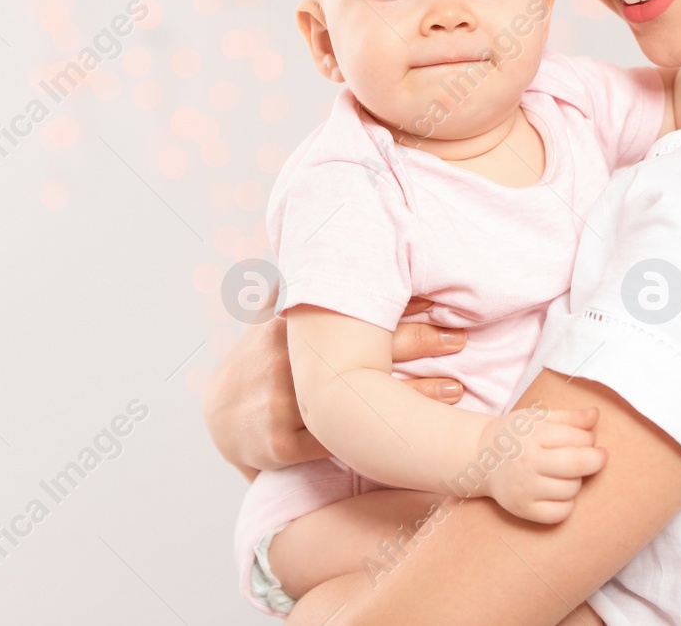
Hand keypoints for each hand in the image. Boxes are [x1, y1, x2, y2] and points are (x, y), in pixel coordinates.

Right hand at [202, 295, 468, 476]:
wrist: (219, 418)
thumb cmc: (261, 361)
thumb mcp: (273, 320)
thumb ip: (300, 289)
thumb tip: (318, 236)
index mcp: (290, 326)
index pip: (355, 310)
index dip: (400, 304)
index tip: (440, 297)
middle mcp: (286, 360)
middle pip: (362, 348)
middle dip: (418, 341)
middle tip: (461, 338)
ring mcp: (281, 402)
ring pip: (358, 400)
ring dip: (413, 395)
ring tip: (457, 388)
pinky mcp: (280, 444)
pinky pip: (340, 444)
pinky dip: (379, 440)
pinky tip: (413, 438)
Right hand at [474, 406, 606, 523]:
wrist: (481, 458)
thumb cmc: (515, 435)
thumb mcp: (537, 418)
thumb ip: (569, 417)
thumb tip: (596, 414)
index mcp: (533, 434)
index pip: (579, 438)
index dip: (590, 438)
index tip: (587, 439)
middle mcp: (528, 462)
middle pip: (579, 464)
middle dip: (596, 460)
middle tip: (596, 456)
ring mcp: (525, 488)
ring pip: (572, 489)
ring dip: (576, 481)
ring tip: (564, 473)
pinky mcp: (523, 509)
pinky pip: (561, 513)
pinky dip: (566, 504)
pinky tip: (558, 492)